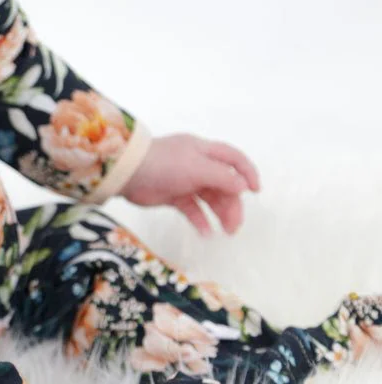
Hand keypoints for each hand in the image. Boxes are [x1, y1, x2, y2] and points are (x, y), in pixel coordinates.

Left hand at [121, 133, 260, 236]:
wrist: (127, 173)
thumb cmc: (163, 164)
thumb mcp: (196, 167)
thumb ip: (222, 177)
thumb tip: (243, 186)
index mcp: (203, 151)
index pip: (233, 159)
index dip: (247, 173)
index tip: (256, 192)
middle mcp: (196, 164)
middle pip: (223, 185)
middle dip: (232, 204)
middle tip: (234, 226)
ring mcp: (184, 180)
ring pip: (210, 198)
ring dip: (220, 214)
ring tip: (225, 232)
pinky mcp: (173, 196)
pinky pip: (193, 209)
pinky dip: (201, 220)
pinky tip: (206, 233)